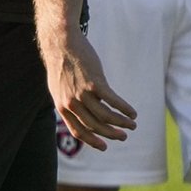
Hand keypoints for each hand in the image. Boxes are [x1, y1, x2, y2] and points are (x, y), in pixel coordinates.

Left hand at [46, 26, 135, 150]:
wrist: (61, 44)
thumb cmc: (62, 64)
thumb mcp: (59, 87)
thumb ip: (69, 101)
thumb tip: (83, 113)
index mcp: (62, 106)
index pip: (78, 131)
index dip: (92, 141)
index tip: (105, 146)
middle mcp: (71, 103)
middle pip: (94, 126)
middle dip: (111, 134)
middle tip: (124, 136)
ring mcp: (82, 94)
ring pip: (106, 116)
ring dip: (121, 123)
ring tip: (132, 124)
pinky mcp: (94, 83)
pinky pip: (113, 102)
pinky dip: (124, 109)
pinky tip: (132, 113)